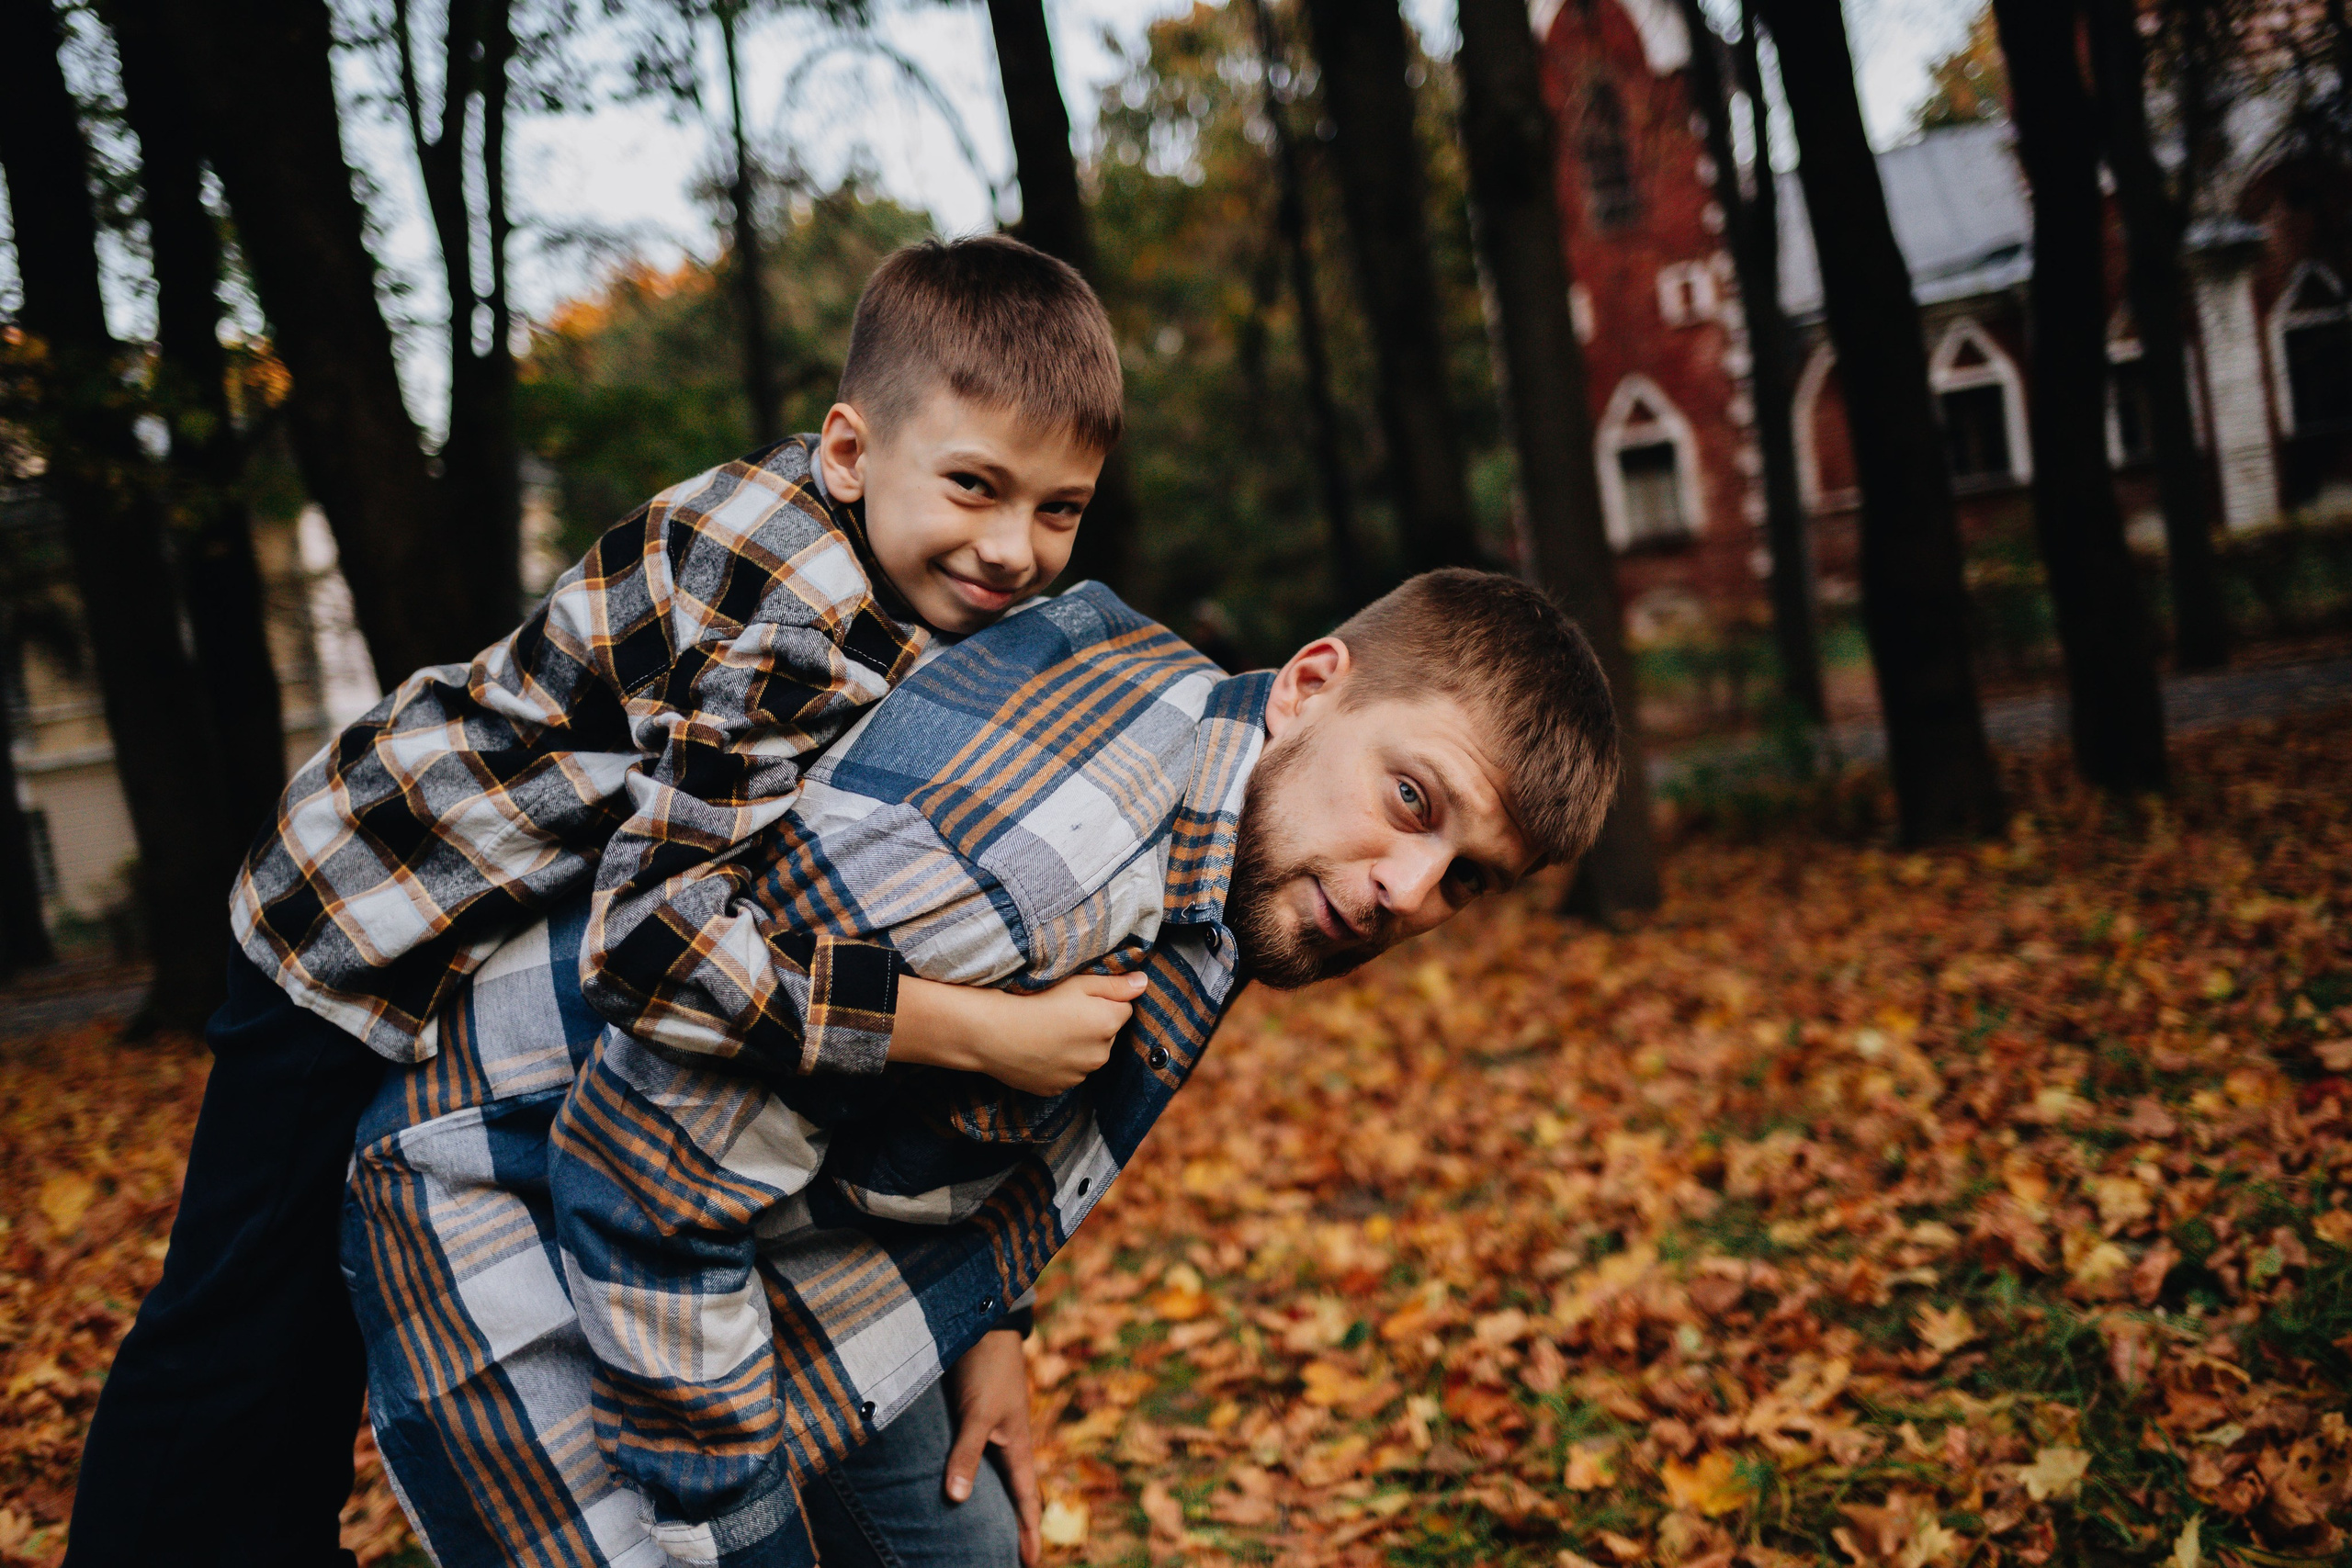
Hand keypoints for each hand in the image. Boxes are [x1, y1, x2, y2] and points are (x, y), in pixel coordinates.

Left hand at [944, 1329, 1040, 1567]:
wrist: (982, 1324)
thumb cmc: (985, 1369)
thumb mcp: (977, 1413)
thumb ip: (966, 1454)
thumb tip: (957, 1500)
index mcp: (1017, 1449)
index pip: (1026, 1503)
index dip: (1027, 1534)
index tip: (1028, 1565)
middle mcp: (1008, 1445)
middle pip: (1014, 1496)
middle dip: (1014, 1527)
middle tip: (1009, 1557)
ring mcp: (993, 1432)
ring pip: (995, 1480)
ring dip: (992, 1505)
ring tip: (984, 1533)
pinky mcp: (975, 1419)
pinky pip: (977, 1460)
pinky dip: (972, 1479)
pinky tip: (956, 1487)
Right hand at [973, 971, 1145, 1095]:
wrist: (992, 1032)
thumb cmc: (1034, 999)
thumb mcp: (1077, 982)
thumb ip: (1115, 984)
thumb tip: (1143, 983)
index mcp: (1108, 1024)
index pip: (1124, 1009)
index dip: (1103, 1000)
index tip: (1078, 997)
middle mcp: (1100, 1054)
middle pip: (1107, 1034)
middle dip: (1093, 1024)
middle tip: (1060, 1012)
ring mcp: (1079, 1075)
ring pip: (1088, 1055)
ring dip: (1077, 1045)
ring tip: (1047, 1030)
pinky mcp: (1058, 1088)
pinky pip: (1068, 1072)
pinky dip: (1059, 1062)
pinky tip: (1039, 1048)